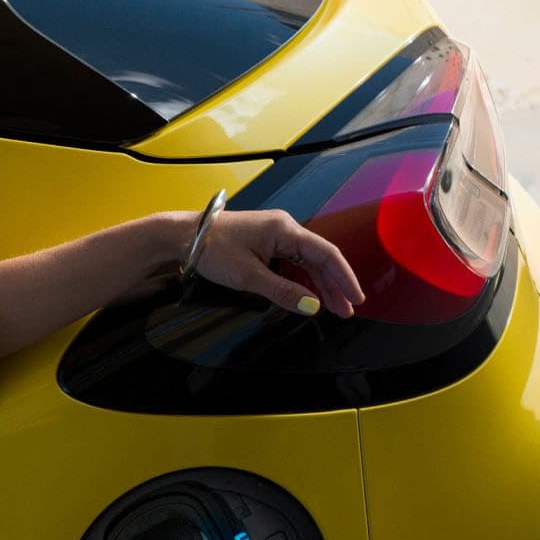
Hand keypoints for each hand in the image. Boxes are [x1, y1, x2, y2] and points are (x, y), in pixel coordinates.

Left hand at [191, 209, 363, 317]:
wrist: (185, 236)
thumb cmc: (212, 250)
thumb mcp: (248, 276)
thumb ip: (282, 292)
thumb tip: (311, 306)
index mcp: (285, 230)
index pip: (325, 253)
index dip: (344, 277)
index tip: (355, 297)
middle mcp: (285, 228)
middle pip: (320, 258)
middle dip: (335, 285)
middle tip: (346, 311)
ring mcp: (277, 234)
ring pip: (308, 261)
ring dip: (321, 284)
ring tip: (334, 308)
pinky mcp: (268, 242)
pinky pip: (294, 261)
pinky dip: (305, 279)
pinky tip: (312, 295)